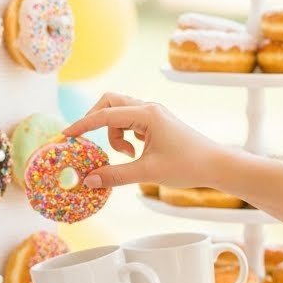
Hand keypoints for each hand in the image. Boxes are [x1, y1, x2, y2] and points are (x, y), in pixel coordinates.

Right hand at [65, 92, 225, 189]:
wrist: (216, 165)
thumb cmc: (187, 165)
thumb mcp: (148, 173)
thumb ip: (115, 175)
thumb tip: (88, 180)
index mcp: (146, 114)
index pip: (104, 115)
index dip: (82, 126)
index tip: (65, 136)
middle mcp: (148, 108)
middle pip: (109, 103)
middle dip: (94, 121)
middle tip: (89, 141)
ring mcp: (153, 114)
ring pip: (118, 113)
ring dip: (113, 133)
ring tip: (126, 155)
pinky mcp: (156, 123)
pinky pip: (129, 121)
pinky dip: (123, 135)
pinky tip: (134, 153)